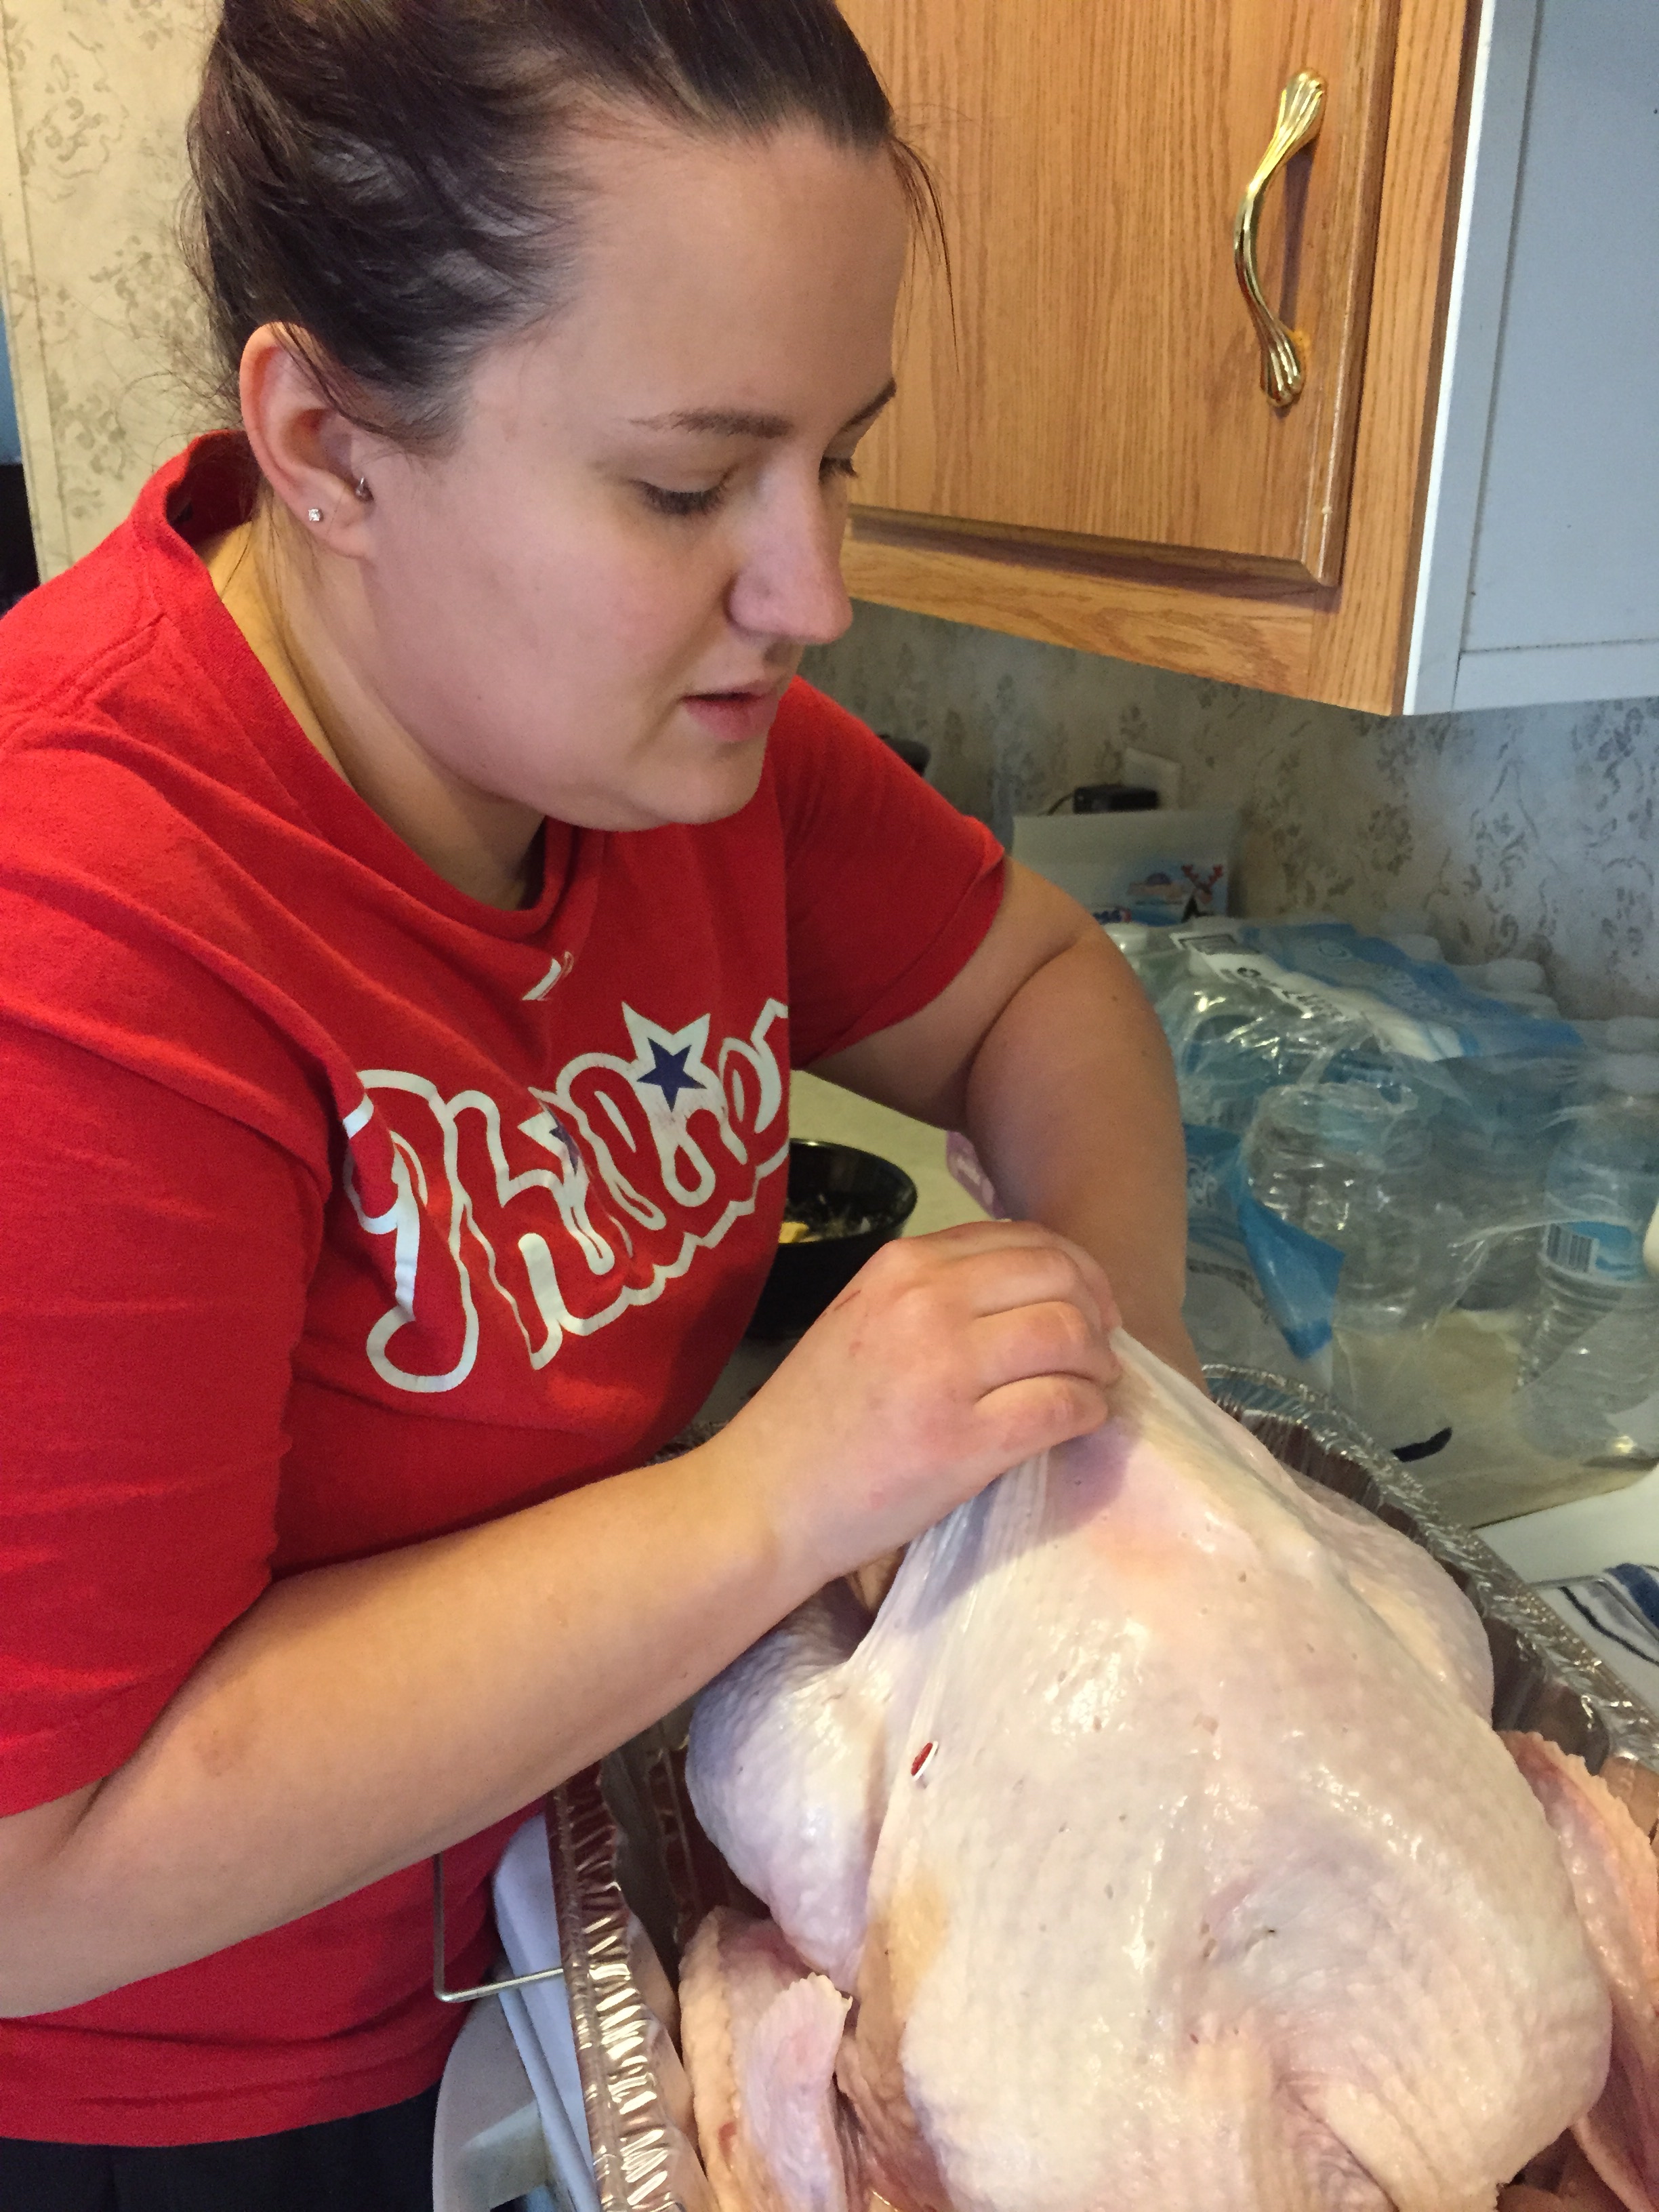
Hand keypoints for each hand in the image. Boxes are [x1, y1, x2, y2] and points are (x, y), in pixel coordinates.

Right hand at [712, 1220, 1121, 1587]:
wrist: (766, 1496)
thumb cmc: (816, 1415)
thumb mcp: (864, 1317)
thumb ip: (934, 1292)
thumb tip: (1032, 1291)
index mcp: (904, 1265)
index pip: (1024, 1239)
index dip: (1075, 1269)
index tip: (1087, 1305)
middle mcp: (928, 1302)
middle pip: (1059, 1279)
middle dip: (1097, 1312)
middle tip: (1100, 1351)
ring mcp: (947, 1369)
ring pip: (1070, 1336)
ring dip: (1098, 1364)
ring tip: (1092, 1387)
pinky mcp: (965, 1440)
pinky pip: (1063, 1406)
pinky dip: (1088, 1412)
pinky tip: (1080, 1422)